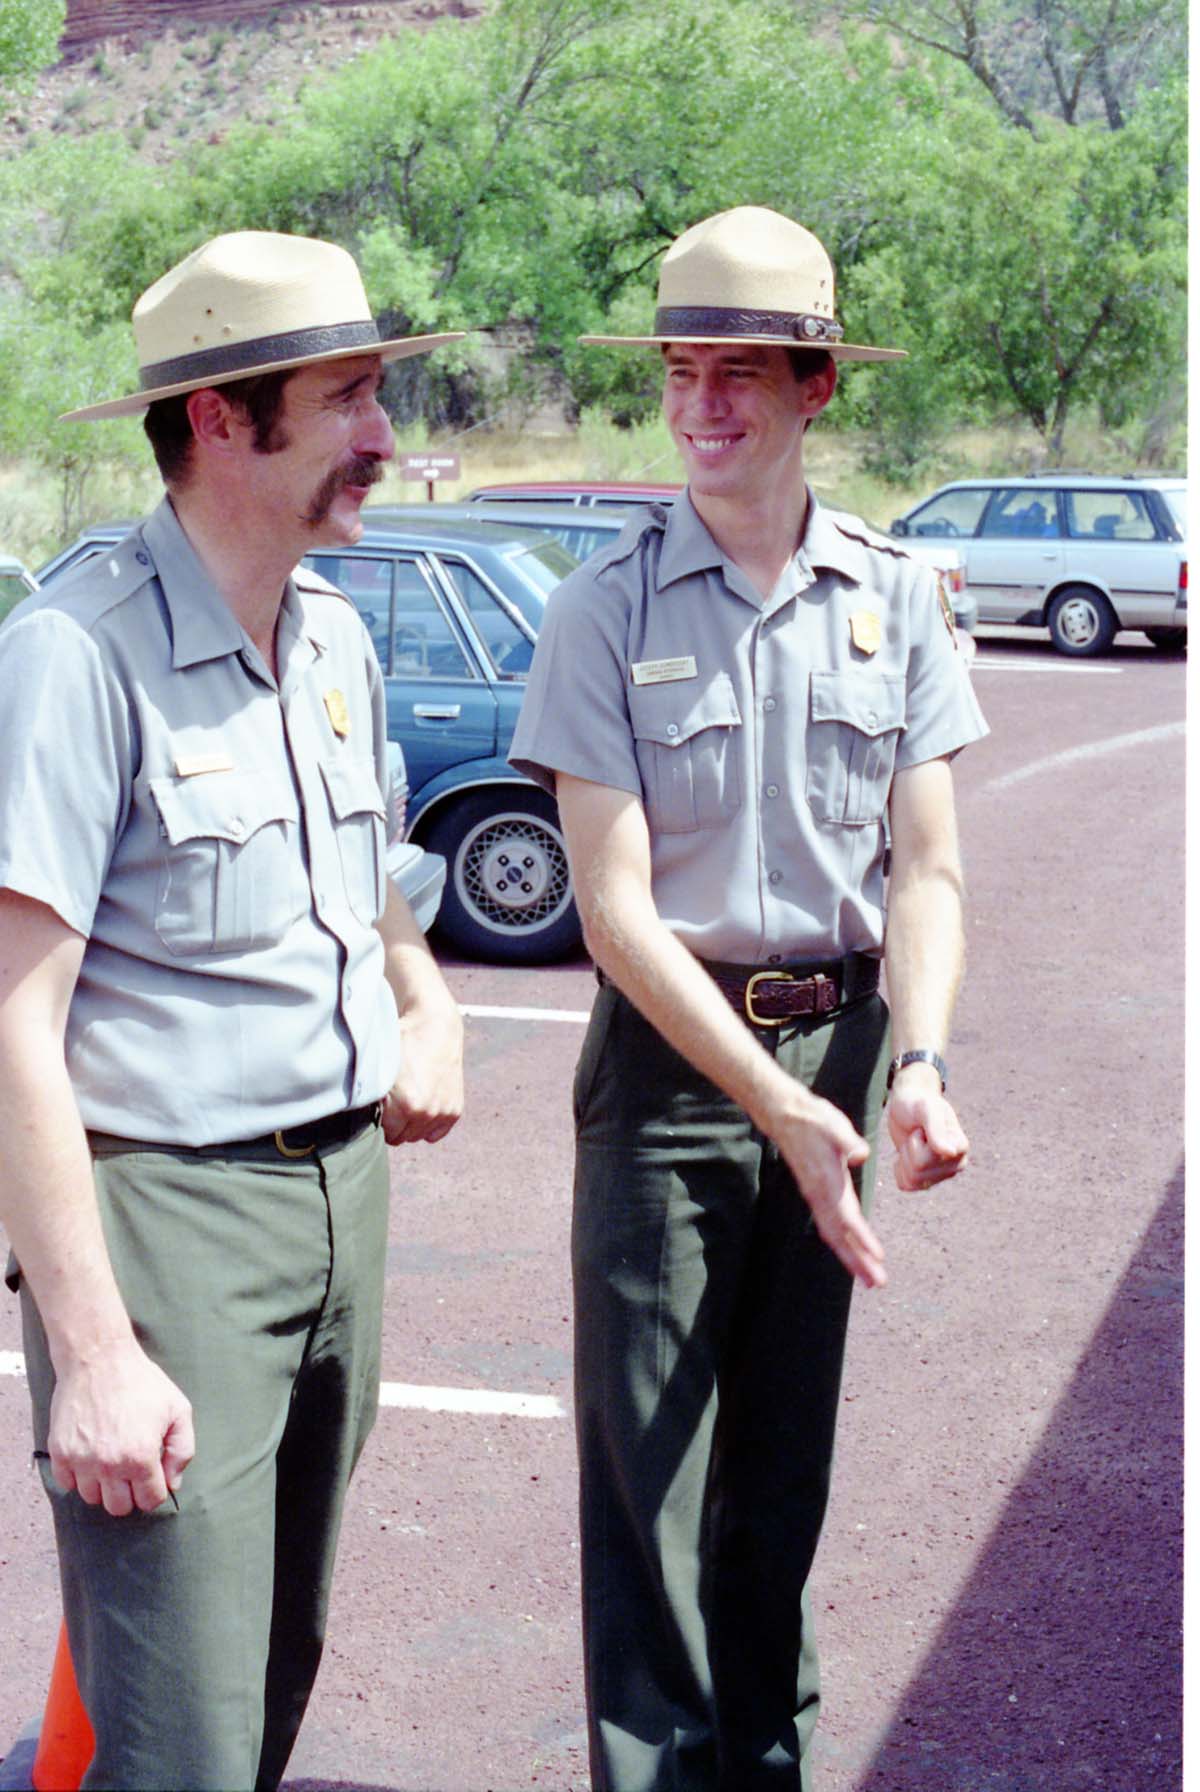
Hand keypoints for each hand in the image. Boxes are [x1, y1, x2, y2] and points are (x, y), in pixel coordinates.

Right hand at [48, 1338, 194, 1515]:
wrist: (99, 1358)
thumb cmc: (142, 1382)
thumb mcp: (178, 1410)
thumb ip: (182, 1450)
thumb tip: (172, 1484)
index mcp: (140, 1457)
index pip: (150, 1500)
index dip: (155, 1488)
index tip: (153, 1472)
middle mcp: (108, 1465)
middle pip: (119, 1508)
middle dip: (130, 1492)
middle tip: (132, 1468)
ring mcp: (80, 1461)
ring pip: (92, 1499)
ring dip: (103, 1485)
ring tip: (111, 1457)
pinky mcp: (59, 1452)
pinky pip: (67, 1484)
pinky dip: (78, 1476)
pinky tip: (90, 1454)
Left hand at [382, 996, 464, 1145]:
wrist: (435, 1026)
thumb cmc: (402, 1043)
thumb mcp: (380, 1068)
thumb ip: (369, 1096)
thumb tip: (358, 1116)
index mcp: (407, 1104)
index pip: (386, 1134)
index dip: (380, 1119)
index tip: (380, 1105)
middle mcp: (428, 1112)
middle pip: (401, 1138)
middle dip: (395, 1123)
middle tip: (393, 1102)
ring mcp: (443, 1112)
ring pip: (417, 1136)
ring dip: (411, 1124)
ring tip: (408, 1100)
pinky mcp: (455, 1110)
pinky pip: (435, 1134)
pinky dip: (428, 1124)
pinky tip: (422, 1106)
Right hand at [770, 1092, 886, 1289]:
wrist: (786, 1116)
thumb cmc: (813, 1119)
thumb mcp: (833, 1124)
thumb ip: (847, 1141)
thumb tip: (860, 1153)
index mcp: (827, 1182)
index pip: (848, 1217)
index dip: (863, 1239)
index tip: (878, 1258)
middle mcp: (820, 1194)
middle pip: (841, 1236)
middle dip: (859, 1261)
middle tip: (878, 1282)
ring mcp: (816, 1196)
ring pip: (834, 1235)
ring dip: (852, 1258)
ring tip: (869, 1278)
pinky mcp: (816, 1193)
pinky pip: (830, 1226)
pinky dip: (842, 1243)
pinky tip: (852, 1251)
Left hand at [887, 1068, 969, 1190]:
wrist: (907, 1105)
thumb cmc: (919, 1103)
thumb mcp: (926, 1109)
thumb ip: (937, 1129)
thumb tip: (950, 1152)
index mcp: (960, 1147)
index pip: (929, 1159)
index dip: (917, 1141)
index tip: (924, 1126)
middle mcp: (956, 1164)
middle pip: (919, 1170)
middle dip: (910, 1148)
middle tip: (917, 1133)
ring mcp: (942, 1175)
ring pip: (912, 1181)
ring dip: (905, 1158)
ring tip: (914, 1142)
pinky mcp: (927, 1180)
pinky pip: (906, 1186)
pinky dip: (899, 1170)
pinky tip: (906, 1155)